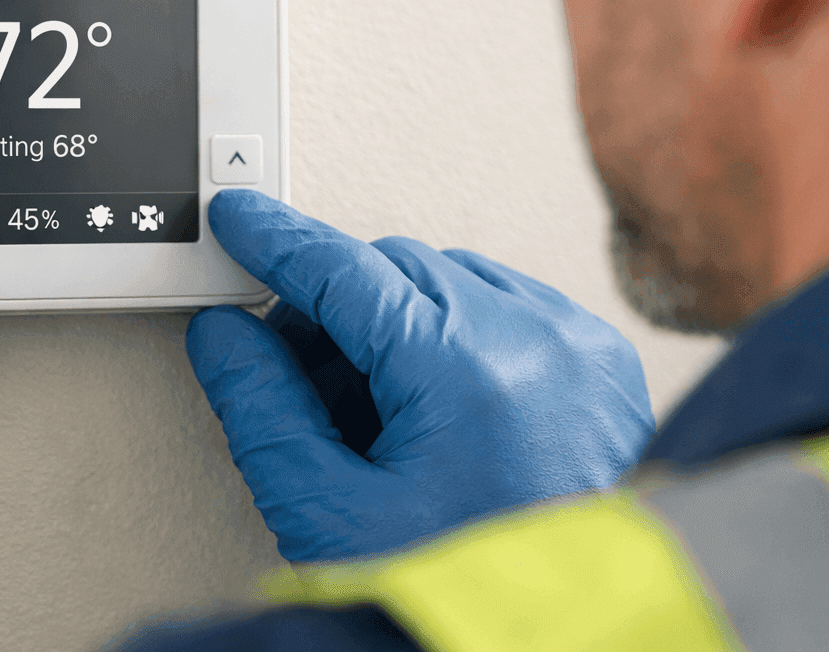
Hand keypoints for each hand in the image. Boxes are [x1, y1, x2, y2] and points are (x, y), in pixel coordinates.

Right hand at [187, 189, 651, 562]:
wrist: (573, 641)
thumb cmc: (462, 591)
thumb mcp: (331, 513)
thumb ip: (264, 410)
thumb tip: (226, 337)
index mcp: (464, 368)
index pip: (342, 268)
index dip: (276, 242)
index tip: (237, 220)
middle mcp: (533, 337)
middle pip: (392, 270)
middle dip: (334, 312)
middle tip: (304, 386)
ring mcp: (576, 344)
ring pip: (448, 280)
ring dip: (395, 324)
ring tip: (382, 423)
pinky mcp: (602, 362)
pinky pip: (506, 304)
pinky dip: (457, 335)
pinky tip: (439, 410)